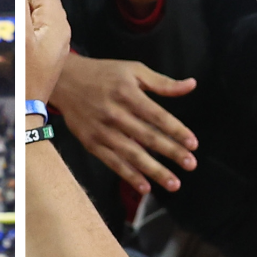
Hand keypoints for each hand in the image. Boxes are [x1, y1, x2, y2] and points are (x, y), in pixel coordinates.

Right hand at [25, 0, 71, 105]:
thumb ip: (19, 4)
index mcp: (56, 24)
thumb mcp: (19, 37)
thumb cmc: (21, 82)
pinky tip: (15, 0)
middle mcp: (58, 30)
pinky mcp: (43, 50)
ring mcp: (51, 41)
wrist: (23, 114)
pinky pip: (36, 18)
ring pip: (41, 3)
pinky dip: (25, 3)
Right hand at [50, 54, 197, 193]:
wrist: (64, 81)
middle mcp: (115, 114)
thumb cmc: (103, 74)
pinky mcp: (91, 144)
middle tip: (190, 164)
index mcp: (128, 94)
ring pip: (132, 154)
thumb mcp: (133, 70)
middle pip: (148, 137)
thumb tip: (191, 85)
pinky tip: (145, 186)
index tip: (193, 143)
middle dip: (171, 153)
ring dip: (154, 171)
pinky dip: (129, 176)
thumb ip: (162, 82)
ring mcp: (102, 131)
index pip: (158, 116)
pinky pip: (113, 163)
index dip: (176, 130)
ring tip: (173, 184)